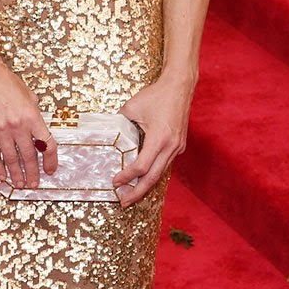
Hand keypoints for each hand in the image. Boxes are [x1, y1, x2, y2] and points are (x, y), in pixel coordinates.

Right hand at [0, 57, 57, 189]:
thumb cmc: (6, 81)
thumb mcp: (29, 95)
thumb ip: (34, 113)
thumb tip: (36, 129)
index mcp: (33, 116)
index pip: (47, 144)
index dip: (51, 160)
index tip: (50, 169)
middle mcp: (18, 126)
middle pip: (30, 156)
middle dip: (33, 173)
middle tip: (34, 184)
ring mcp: (1, 130)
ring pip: (12, 159)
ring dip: (17, 174)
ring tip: (20, 184)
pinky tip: (2, 176)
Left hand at [112, 74, 192, 207]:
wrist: (179, 87)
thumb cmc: (156, 95)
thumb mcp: (132, 108)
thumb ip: (120, 124)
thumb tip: (108, 136)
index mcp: (159, 138)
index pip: (141, 166)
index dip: (127, 177)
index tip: (115, 182)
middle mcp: (170, 146)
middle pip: (153, 178)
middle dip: (138, 193)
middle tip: (124, 202)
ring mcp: (177, 147)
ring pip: (160, 173)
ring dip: (146, 185)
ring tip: (132, 195)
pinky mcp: (179, 145)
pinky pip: (165, 164)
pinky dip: (153, 172)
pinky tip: (143, 177)